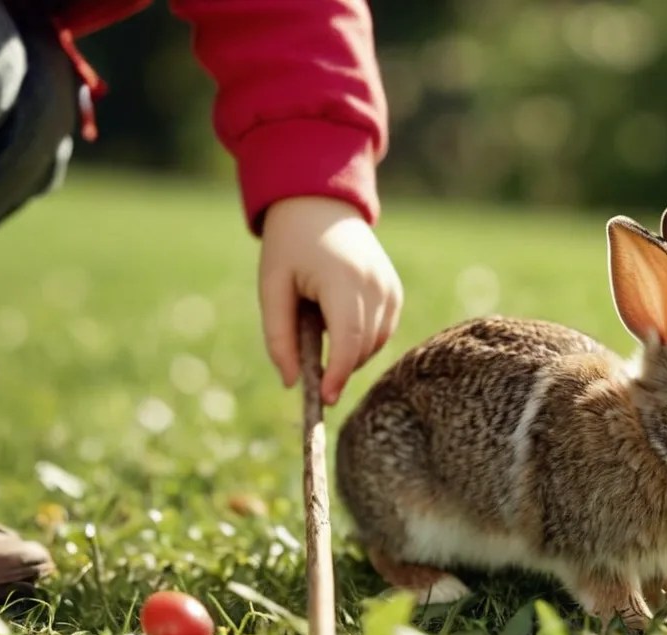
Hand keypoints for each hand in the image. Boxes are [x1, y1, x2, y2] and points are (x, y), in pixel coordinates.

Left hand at [258, 196, 401, 404]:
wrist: (319, 204)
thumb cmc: (289, 246)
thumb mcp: (272, 288)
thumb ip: (279, 337)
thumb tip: (292, 383)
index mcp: (343, 279)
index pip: (349, 339)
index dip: (339, 373)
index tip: (325, 397)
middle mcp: (375, 283)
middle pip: (363, 346)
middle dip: (340, 365)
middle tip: (310, 359)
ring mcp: (390, 285)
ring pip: (376, 343)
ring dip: (350, 352)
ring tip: (320, 321)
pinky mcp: (395, 290)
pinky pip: (383, 331)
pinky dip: (363, 340)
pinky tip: (339, 322)